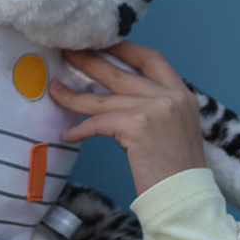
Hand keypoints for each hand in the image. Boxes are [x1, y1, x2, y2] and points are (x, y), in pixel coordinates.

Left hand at [49, 41, 205, 195]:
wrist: (185, 197)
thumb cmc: (174, 172)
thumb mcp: (173, 130)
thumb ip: (152, 109)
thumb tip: (112, 99)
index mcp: (182, 94)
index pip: (151, 59)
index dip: (124, 49)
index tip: (101, 43)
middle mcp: (171, 96)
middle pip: (120, 72)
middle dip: (89, 62)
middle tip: (67, 53)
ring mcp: (156, 109)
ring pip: (103, 98)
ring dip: (73, 95)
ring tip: (54, 91)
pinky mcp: (138, 125)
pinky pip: (98, 122)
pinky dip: (81, 129)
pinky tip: (68, 134)